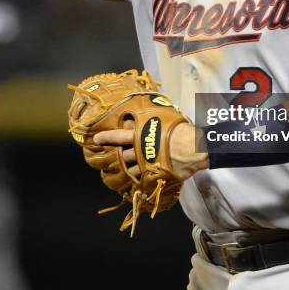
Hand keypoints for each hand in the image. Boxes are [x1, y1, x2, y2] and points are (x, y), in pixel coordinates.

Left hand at [93, 121, 208, 181]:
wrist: (192, 148)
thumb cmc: (181, 130)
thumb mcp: (168, 118)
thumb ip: (159, 117)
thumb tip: (159, 107)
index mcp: (140, 134)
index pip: (118, 136)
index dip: (106, 137)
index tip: (96, 139)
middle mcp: (139, 150)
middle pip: (123, 155)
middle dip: (118, 157)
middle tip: (114, 158)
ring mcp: (145, 164)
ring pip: (130, 169)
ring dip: (127, 170)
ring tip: (124, 172)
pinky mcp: (153, 176)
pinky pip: (142, 181)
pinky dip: (138, 181)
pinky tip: (137, 182)